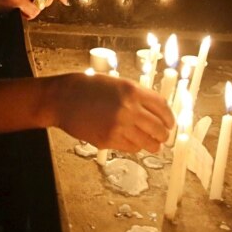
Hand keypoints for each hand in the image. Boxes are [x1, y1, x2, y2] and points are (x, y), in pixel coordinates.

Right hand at [52, 74, 174, 152]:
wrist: (61, 99)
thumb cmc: (86, 88)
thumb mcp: (115, 84)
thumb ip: (135, 95)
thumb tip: (154, 112)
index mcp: (132, 91)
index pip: (162, 107)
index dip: (169, 118)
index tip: (170, 124)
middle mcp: (128, 109)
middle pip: (158, 128)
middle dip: (163, 135)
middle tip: (162, 137)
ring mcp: (118, 126)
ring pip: (147, 142)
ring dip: (152, 145)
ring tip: (152, 144)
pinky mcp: (108, 140)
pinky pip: (131, 148)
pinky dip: (135, 147)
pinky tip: (132, 143)